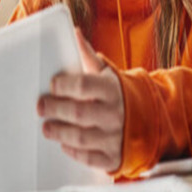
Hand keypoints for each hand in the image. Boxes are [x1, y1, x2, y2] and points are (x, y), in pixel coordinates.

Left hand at [37, 28, 124, 172]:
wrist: (150, 118)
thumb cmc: (120, 93)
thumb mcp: (108, 72)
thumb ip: (88, 55)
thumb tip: (74, 32)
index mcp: (113, 89)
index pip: (84, 86)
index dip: (64, 85)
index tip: (51, 84)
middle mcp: (116, 114)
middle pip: (78, 113)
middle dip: (55, 109)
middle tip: (41, 107)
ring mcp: (116, 137)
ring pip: (81, 137)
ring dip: (59, 132)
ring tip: (46, 127)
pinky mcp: (114, 157)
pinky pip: (90, 158)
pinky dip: (73, 151)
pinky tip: (64, 143)